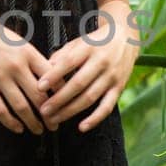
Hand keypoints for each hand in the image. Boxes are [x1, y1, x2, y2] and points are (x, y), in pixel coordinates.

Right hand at [0, 7, 54, 134]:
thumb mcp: (15, 40)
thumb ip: (30, 57)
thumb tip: (47, 76)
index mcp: (27, 52)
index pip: (52, 77)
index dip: (61, 94)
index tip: (65, 104)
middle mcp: (16, 65)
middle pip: (39, 96)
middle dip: (50, 114)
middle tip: (55, 124)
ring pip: (21, 106)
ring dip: (32, 122)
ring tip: (39, 130)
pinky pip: (0, 109)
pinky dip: (10, 122)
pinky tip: (17, 128)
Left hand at [35, 1, 139, 132]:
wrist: (126, 38)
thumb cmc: (95, 42)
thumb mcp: (78, 42)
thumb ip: (62, 55)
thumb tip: (44, 69)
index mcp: (89, 48)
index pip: (68, 62)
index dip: (54, 75)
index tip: (39, 87)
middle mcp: (102, 62)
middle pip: (78, 84)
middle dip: (59, 99)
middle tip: (43, 110)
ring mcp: (111, 76)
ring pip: (90, 97)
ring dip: (70, 111)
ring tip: (54, 119)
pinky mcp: (119, 88)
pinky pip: (107, 106)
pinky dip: (95, 119)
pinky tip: (82, 127)